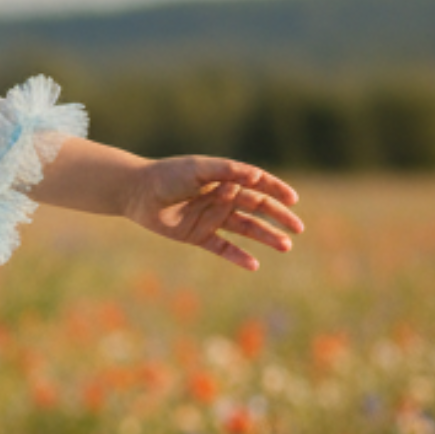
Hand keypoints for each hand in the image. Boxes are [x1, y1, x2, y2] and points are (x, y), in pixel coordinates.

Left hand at [122, 156, 302, 271]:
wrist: (137, 193)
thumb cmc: (167, 175)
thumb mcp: (197, 169)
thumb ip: (226, 171)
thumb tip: (256, 177)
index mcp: (224, 178)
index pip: (258, 184)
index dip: (276, 191)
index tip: (293, 200)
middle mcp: (221, 198)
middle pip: (257, 209)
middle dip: (278, 218)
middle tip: (298, 228)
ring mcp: (211, 218)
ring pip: (245, 229)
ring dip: (265, 237)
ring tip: (285, 246)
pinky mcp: (198, 236)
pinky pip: (223, 248)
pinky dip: (238, 257)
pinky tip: (254, 265)